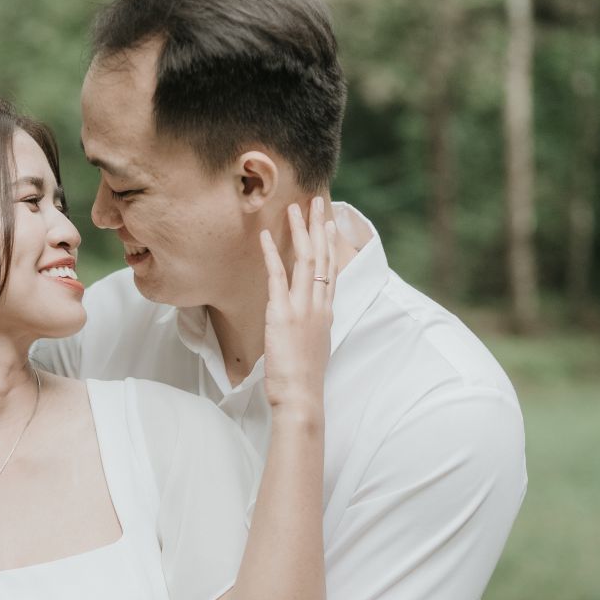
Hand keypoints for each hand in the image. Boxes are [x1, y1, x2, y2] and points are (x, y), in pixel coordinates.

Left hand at [260, 197, 335, 413]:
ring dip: (301, 231)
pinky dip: (273, 254)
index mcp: (327, 313)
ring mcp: (303, 308)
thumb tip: (308, 322)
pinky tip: (268, 236)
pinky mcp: (283, 314)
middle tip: (316, 202)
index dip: (330, 244)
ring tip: (295, 207)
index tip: (329, 223)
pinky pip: (278, 277)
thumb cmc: (304, 380)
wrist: (302, 397)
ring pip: (307, 260)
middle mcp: (319, 305)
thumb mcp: (314, 348)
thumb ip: (312, 329)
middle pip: (323, 257)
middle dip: (320, 227)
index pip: (332, 270)